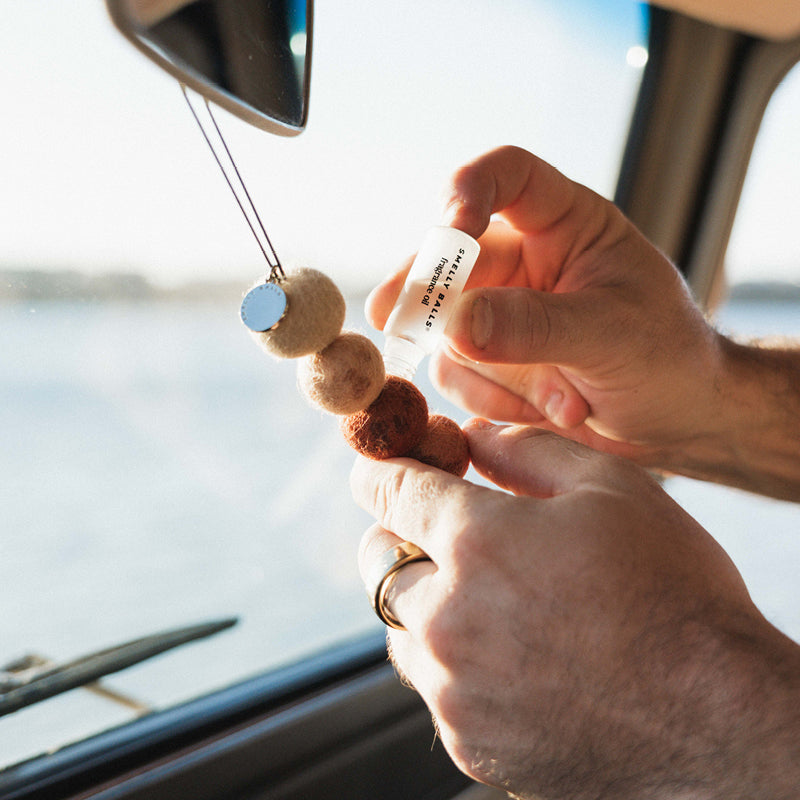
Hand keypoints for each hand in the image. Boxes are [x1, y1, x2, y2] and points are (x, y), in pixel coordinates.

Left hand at [353, 421, 799, 798]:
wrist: (717, 720)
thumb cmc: (671, 592)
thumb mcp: (611, 489)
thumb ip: (526, 450)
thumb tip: (472, 435)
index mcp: (475, 543)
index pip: (390, 491)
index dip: (380, 472)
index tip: (377, 471)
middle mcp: (446, 619)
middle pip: (377, 561)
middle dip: (400, 537)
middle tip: (441, 536)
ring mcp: (454, 689)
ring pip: (401, 629)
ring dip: (425, 604)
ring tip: (489, 603)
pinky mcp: (471, 742)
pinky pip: (437, 689)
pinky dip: (456, 664)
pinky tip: (515, 661)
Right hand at [367, 145, 726, 469]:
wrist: (678, 419)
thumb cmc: (667, 357)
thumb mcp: (612, 334)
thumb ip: (535, 325)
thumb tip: (455, 324)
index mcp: (565, 224)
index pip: (507, 177)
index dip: (469, 190)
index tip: (449, 228)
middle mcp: (523, 262)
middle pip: (449, 259)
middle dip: (426, 293)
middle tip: (392, 318)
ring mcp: (500, 315)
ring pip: (450, 330)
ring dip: (497, 376)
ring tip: (565, 403)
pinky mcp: (490, 363)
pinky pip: (458, 375)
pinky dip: (496, 403)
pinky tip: (553, 414)